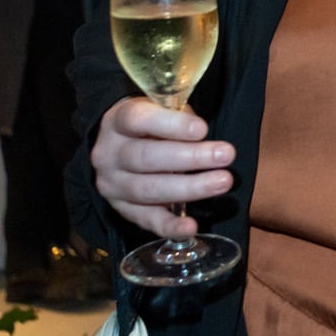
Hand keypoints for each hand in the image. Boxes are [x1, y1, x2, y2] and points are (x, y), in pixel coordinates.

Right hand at [92, 97, 234, 236]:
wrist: (117, 145)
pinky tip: (192, 227)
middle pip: (147, 157)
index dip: (171, 125)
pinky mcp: (121, 209)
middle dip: (190, 158)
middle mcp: (109, 154)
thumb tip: (202, 132)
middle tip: (225, 155)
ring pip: (148, 190)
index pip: (138, 120)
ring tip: (222, 182)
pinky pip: (145, 220)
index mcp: (118, 122)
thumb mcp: (159, 108)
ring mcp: (112, 185)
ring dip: (189, 188)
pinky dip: (169, 226)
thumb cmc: (150, 123)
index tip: (203, 129)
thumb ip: (178, 116)